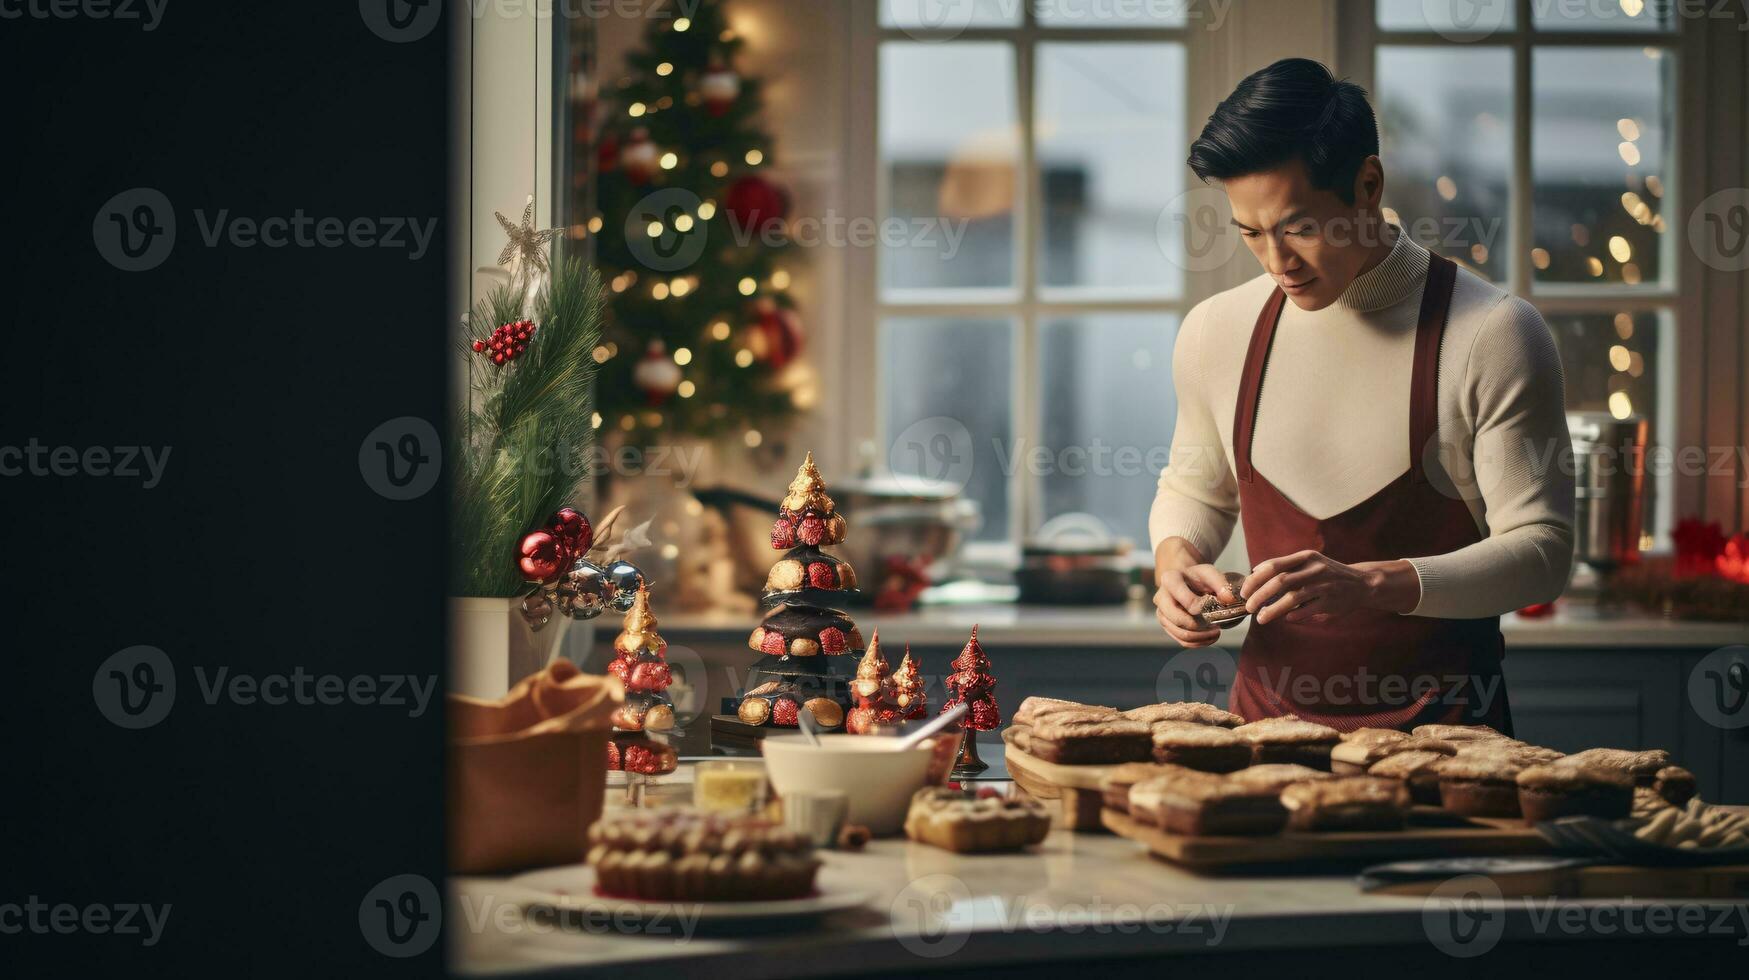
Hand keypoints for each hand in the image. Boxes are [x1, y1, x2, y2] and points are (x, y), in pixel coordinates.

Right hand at [1153, 538, 1235, 647]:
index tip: (1214, 608)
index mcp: (1170, 580)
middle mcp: (1160, 597)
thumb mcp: (1209, 573)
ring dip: (1200, 637)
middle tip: (1216, 627)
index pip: (1186, 601)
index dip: (1202, 608)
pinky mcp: (1166, 624)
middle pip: (1177, 620)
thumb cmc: (1197, 577)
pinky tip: (1210, 637)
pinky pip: (1180, 640)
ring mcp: (1162, 613)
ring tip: (1216, 633)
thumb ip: (1220, 583)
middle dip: (1199, 627)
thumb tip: (1228, 599)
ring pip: (1179, 633)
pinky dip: (1197, 643)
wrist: (1185, 580)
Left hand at [1240, 551, 1419, 624]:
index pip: (1274, 565)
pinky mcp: (1331, 602)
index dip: (1256, 579)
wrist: (1361, 583)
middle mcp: (1314, 569)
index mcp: (1305, 557)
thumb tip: (1255, 574)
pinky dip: (1293, 616)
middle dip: (1259, 595)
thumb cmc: (1327, 574)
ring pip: (1292, 598)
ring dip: (1273, 610)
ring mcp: (1324, 585)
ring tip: (1260, 618)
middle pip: (1280, 581)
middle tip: (1248, 607)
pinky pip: (1307, 610)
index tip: (1245, 591)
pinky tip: (1286, 619)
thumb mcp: (1309, 563)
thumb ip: (1286, 568)